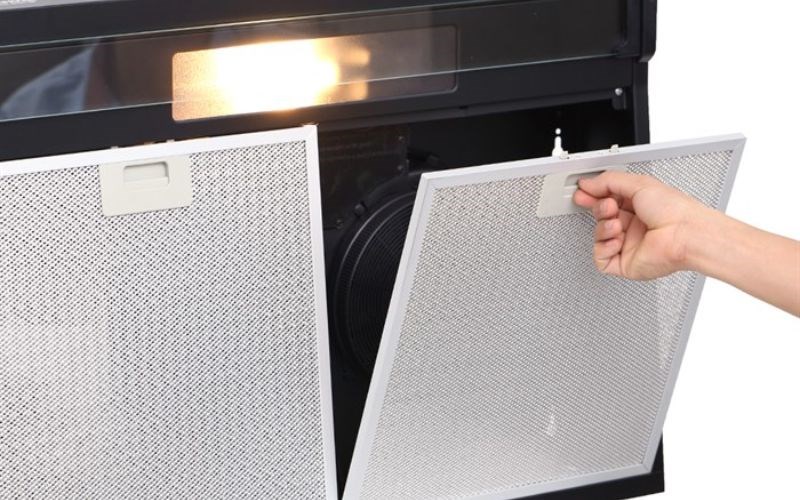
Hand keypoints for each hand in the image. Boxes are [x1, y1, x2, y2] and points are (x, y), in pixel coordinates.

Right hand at [572, 171, 709, 279]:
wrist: (686, 235)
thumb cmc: (674, 211)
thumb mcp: (639, 183)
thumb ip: (609, 181)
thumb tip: (588, 184)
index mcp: (638, 206)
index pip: (607, 199)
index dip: (593, 196)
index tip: (582, 191)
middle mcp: (634, 225)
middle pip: (601, 217)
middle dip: (599, 210)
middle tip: (607, 206)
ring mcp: (629, 245)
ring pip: (599, 236)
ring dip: (603, 228)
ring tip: (616, 224)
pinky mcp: (625, 263)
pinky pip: (601, 258)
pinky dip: (603, 248)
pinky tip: (616, 240)